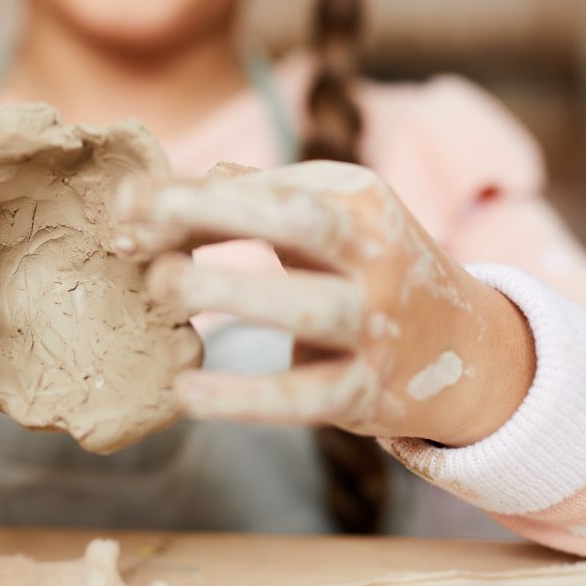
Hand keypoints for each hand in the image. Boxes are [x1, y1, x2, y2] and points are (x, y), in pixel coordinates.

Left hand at [116, 161, 535, 446]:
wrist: (461, 347)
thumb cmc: (359, 266)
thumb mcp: (319, 216)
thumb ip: (239, 201)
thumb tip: (141, 203)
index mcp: (357, 198)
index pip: (270, 186)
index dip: (192, 195)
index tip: (124, 207)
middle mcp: (378, 254)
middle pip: (301, 224)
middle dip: (216, 219)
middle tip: (141, 242)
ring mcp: (380, 324)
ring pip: (312, 306)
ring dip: (232, 293)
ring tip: (162, 291)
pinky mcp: (370, 392)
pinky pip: (306, 398)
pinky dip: (244, 399)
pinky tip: (185, 392)